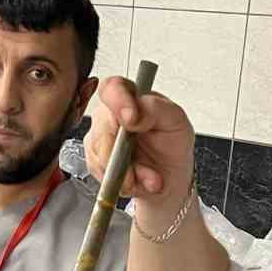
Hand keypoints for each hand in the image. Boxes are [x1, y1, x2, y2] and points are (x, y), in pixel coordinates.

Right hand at [86, 77, 194, 217]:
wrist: (170, 178)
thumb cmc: (172, 144)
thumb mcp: (176, 121)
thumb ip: (156, 109)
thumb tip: (135, 114)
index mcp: (130, 96)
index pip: (112, 88)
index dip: (117, 102)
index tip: (131, 121)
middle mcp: (111, 114)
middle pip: (101, 127)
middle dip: (121, 153)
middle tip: (141, 167)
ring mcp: (100, 137)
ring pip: (99, 154)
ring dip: (126, 173)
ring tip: (148, 177)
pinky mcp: (95, 160)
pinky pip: (100, 173)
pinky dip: (121, 182)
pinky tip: (137, 181)